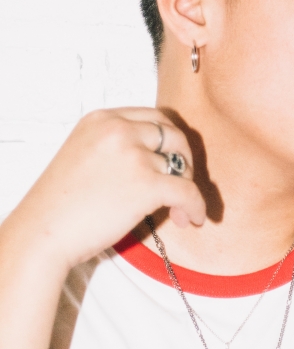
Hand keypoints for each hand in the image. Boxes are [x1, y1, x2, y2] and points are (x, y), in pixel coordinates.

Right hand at [9, 107, 205, 270]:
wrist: (43, 231)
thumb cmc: (60, 205)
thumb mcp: (84, 155)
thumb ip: (115, 148)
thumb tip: (158, 161)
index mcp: (101, 119)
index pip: (153, 117)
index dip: (170, 141)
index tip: (173, 161)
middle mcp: (118, 129)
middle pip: (173, 134)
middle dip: (185, 159)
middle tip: (181, 184)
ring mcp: (133, 154)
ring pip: (182, 165)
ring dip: (187, 189)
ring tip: (179, 211)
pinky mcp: (146, 184)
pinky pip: (187, 191)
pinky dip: (195, 206)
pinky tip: (191, 219)